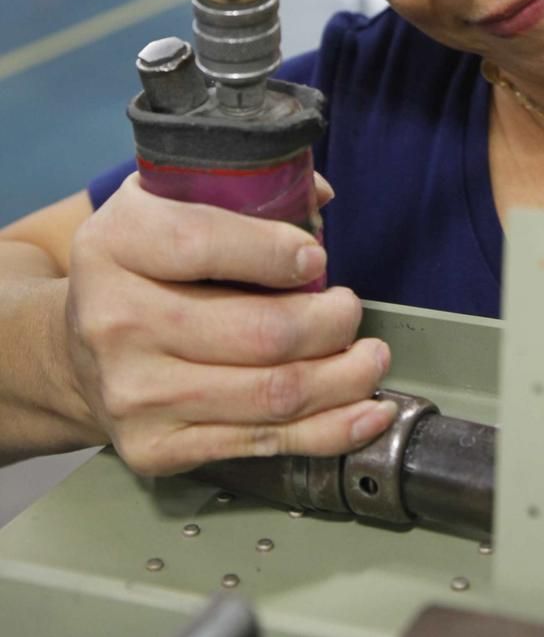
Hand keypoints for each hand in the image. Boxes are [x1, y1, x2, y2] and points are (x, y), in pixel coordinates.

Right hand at [64, 173, 394, 474]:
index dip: (273, 251)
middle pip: (257, 332)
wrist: (78, 350)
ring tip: (371, 357)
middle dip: (330, 322)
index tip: (317, 257)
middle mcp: (115, 320)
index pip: (202, 243)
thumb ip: (240, 188)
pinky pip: (262, 443)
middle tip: (351, 310)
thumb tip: (317, 194)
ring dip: (343, 377)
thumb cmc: (141, 266)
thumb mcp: (167, 201)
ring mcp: (134, 392)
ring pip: (271, 393)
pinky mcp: (155, 447)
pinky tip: (365, 412)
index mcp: (117, 243)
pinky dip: (328, 429)